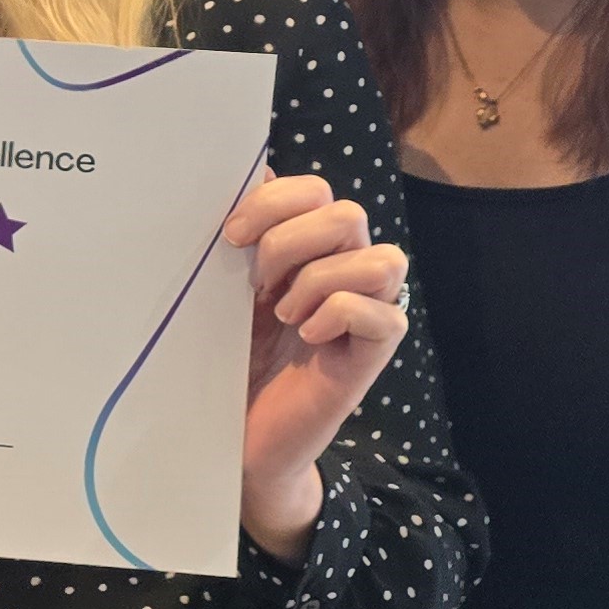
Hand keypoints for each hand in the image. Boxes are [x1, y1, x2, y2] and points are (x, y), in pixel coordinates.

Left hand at [224, 173, 409, 558]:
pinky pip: (384, 314)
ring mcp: (366, 312)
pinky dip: (340, 315)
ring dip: (320, 280)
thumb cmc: (229, 358)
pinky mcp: (374, 354)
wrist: (237, 433)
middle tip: (255, 283)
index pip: (317, 191)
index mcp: (310, 248)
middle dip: (290, 240)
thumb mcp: (224, 292)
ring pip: (381, 259)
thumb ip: (239, 239)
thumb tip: (243, 174)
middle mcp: (346, 271)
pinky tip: (307, 335)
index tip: (231, 236)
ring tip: (284, 314)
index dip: (276, 201)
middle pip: (348, 214)